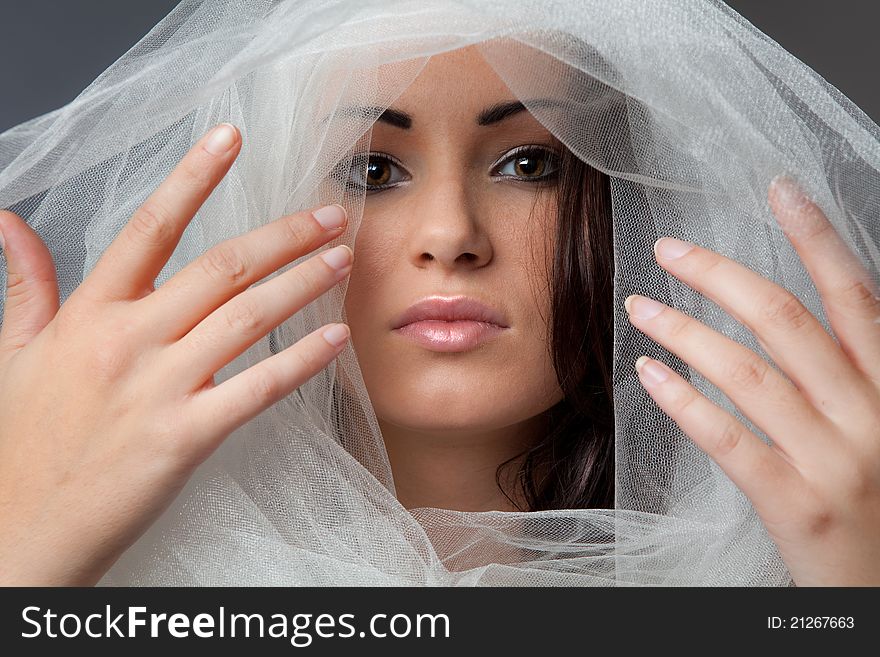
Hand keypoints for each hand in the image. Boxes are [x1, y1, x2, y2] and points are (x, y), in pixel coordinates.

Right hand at [0, 123, 353, 585]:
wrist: (22, 526)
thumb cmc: (24, 437)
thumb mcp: (16, 351)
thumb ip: (26, 283)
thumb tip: (9, 221)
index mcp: (89, 312)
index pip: (149, 225)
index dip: (193, 175)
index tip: (232, 135)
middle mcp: (127, 339)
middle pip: (223, 266)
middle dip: (286, 234)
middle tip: (332, 215)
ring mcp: (159, 388)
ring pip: (249, 317)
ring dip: (304, 283)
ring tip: (343, 260)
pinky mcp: (186, 437)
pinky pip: (259, 388)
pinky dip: (303, 361)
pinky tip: (337, 338)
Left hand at [624, 175, 879, 586]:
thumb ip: (852, 373)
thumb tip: (798, 312)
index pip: (854, 294)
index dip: (816, 236)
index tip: (777, 189)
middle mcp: (872, 413)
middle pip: (786, 321)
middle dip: (720, 275)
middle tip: (668, 251)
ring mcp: (837, 460)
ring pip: (750, 372)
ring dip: (685, 331)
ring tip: (639, 308)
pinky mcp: (799, 503)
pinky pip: (730, 439)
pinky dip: (685, 401)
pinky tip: (649, 374)